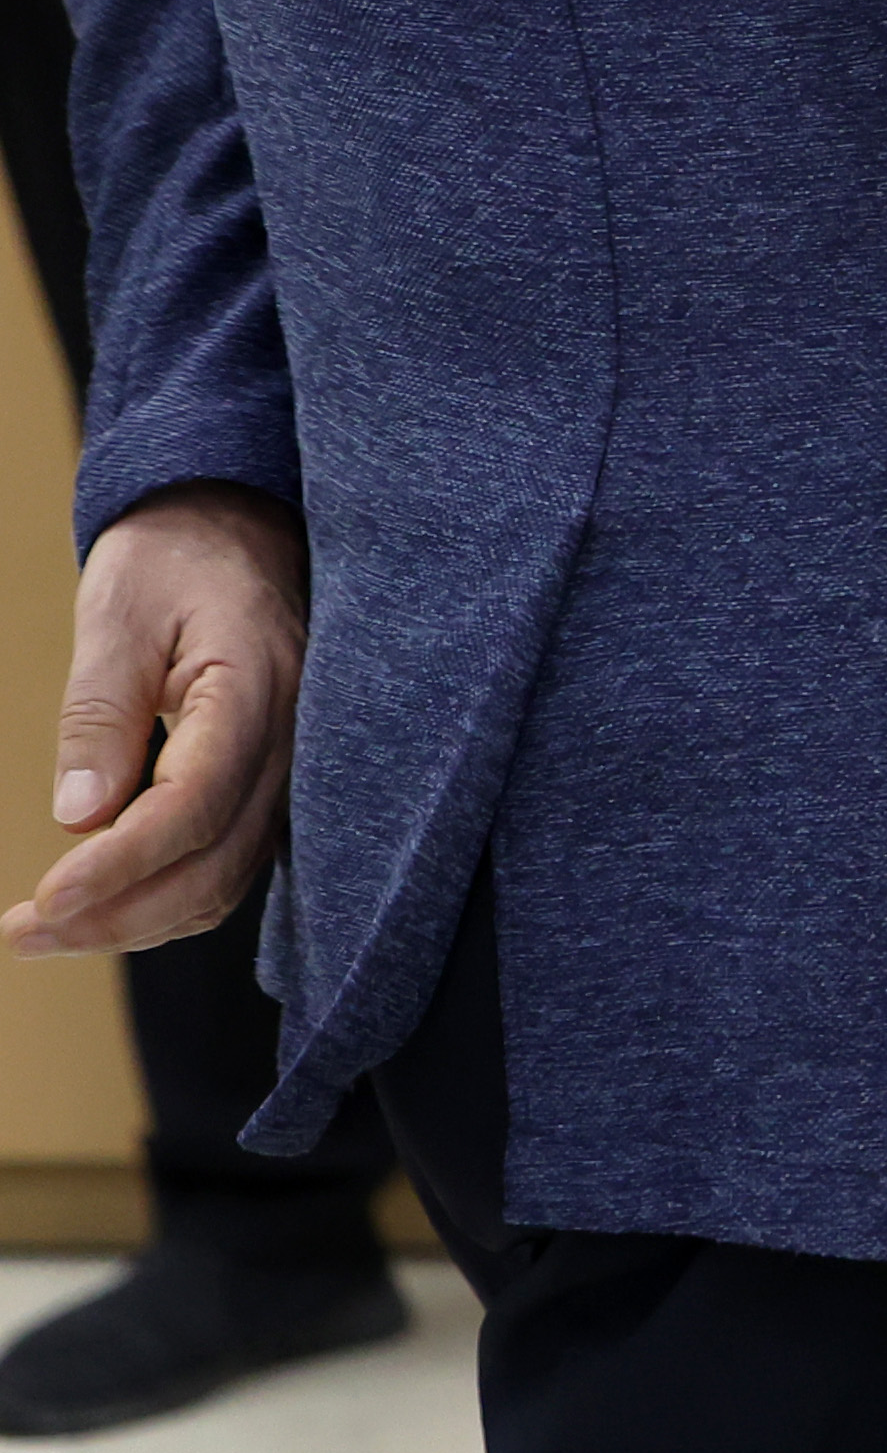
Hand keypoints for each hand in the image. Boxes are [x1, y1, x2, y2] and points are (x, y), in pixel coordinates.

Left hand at [9, 486, 303, 961]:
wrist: (235, 519)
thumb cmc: (176, 554)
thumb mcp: (120, 614)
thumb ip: (101, 714)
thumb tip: (79, 817)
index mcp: (258, 687)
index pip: (193, 804)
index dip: (119, 866)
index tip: (43, 902)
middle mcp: (294, 737)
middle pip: (215, 863)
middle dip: (118, 914)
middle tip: (23, 933)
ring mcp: (293, 762)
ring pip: (227, 876)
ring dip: (140, 919)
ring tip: (51, 930)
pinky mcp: (274, 776)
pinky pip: (232, 859)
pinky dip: (170, 896)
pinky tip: (110, 900)